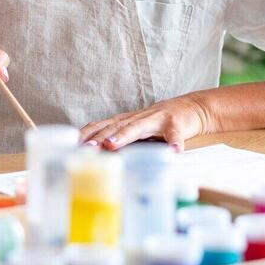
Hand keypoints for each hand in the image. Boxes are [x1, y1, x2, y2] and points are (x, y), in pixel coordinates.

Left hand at [80, 94, 211, 151]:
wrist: (190, 108)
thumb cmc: (159, 124)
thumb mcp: (137, 130)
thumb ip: (121, 140)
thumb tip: (97, 156)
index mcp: (127, 121)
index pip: (102, 125)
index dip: (88, 133)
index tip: (73, 144)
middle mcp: (139, 118)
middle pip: (116, 126)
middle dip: (100, 136)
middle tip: (87, 147)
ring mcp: (157, 119)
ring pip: (139, 127)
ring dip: (124, 135)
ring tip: (111, 144)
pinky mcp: (177, 125)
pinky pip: (175, 135)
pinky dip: (174, 142)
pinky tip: (174, 151)